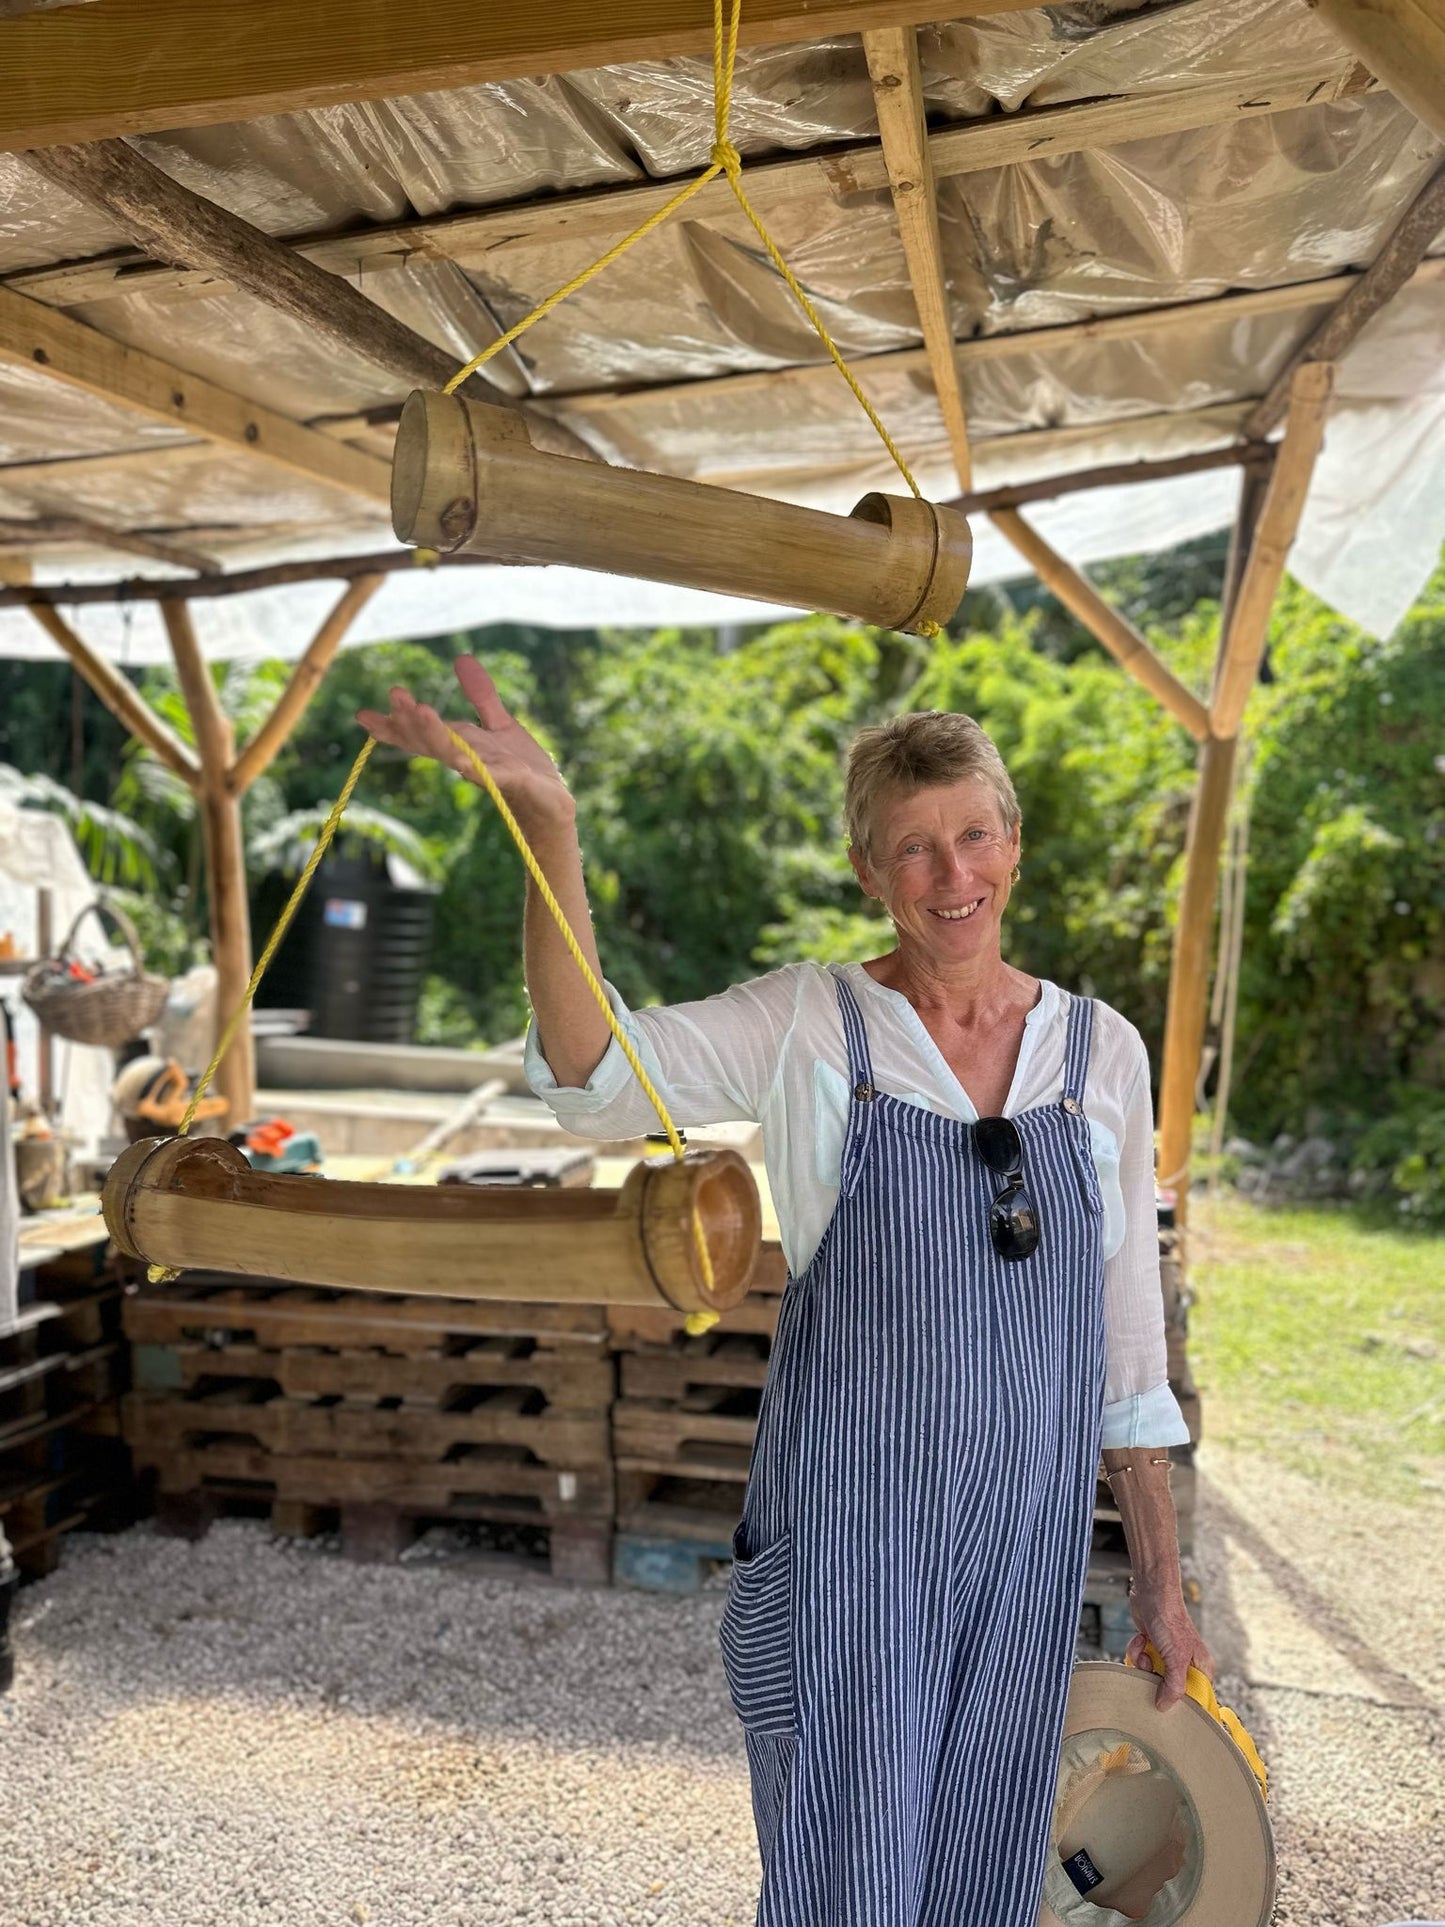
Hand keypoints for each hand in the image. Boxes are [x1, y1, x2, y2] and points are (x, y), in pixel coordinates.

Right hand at [356, 656, 573, 835]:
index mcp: (459, 744)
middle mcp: (465, 759)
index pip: (420, 733)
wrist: (552, 802)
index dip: (393, 724)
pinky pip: (488, 774)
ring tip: (420, 709)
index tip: (361, 715)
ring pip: (453, 753)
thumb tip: (460, 658)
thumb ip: (480, 695)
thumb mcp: (499, 724)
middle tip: (394, 694)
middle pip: (430, 740)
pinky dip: (474, 766)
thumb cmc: (524, 767)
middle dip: (409, 720)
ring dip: (435, 734)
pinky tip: (459, 758)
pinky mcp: (510, 782)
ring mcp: (485, 772)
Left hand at [1123, 1574, 1213, 1711]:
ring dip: (1142, 1663)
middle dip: (1154, 1679)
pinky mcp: (1151, 1649)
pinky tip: (1141, 1638)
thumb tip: (1163, 1707)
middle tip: (1152, 1667)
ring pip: (1150, 1677)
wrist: (1151, 1592)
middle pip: (1169, 1691)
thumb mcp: (1176, 1657)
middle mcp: (1185, 1665)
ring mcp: (1166, 1657)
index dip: (1182, 1705)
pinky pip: (1139, 1663)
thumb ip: (1174, 1686)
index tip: (1167, 1707)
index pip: (1197, 1699)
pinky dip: (1136, 1651)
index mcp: (1201, 1669)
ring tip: (1146, 1648)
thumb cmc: (1170, 1619)